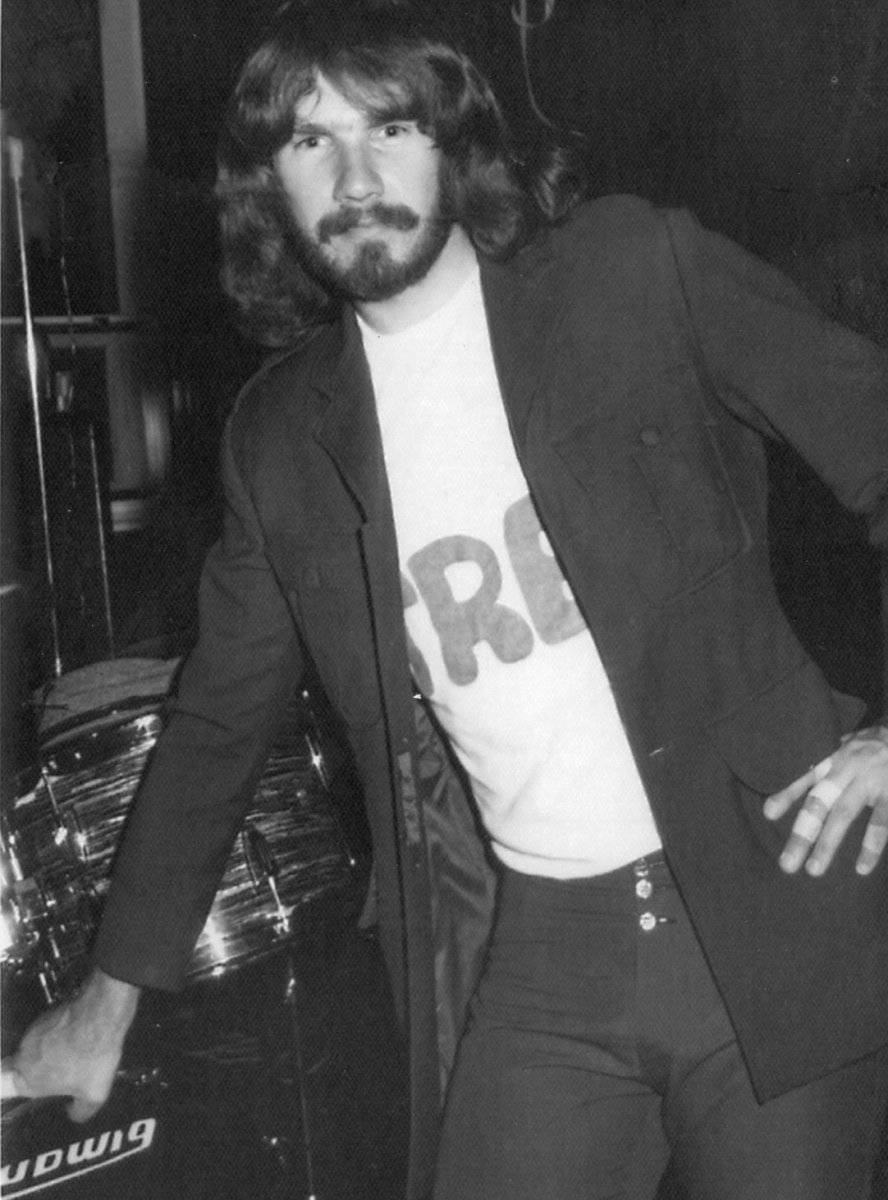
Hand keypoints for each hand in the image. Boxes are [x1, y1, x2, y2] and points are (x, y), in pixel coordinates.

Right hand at [0, 968, 140, 1120]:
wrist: (100, 1015)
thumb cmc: (92, 1057)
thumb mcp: (94, 1094)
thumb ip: (80, 1110)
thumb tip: (74, 1114)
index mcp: (26, 1081)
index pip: (2, 1087)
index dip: (6, 1088)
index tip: (17, 1087)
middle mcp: (23, 1056)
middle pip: (18, 1066)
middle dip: (34, 1070)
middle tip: (55, 1072)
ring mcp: (32, 1031)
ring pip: (33, 1046)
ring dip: (48, 1050)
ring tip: (72, 1053)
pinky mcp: (46, 1014)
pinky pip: (47, 1029)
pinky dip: (57, 1033)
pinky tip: (76, 1036)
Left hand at [763, 726, 887, 876]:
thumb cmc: (877, 746)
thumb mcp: (849, 748)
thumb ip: (824, 770)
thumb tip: (797, 785)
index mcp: (836, 761)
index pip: (808, 780)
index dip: (788, 795)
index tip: (768, 814)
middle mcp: (849, 769)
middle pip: (820, 802)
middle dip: (802, 832)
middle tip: (787, 864)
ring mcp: (872, 782)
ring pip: (844, 813)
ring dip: (828, 842)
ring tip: (814, 870)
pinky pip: (881, 822)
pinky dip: (872, 845)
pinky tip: (862, 867)